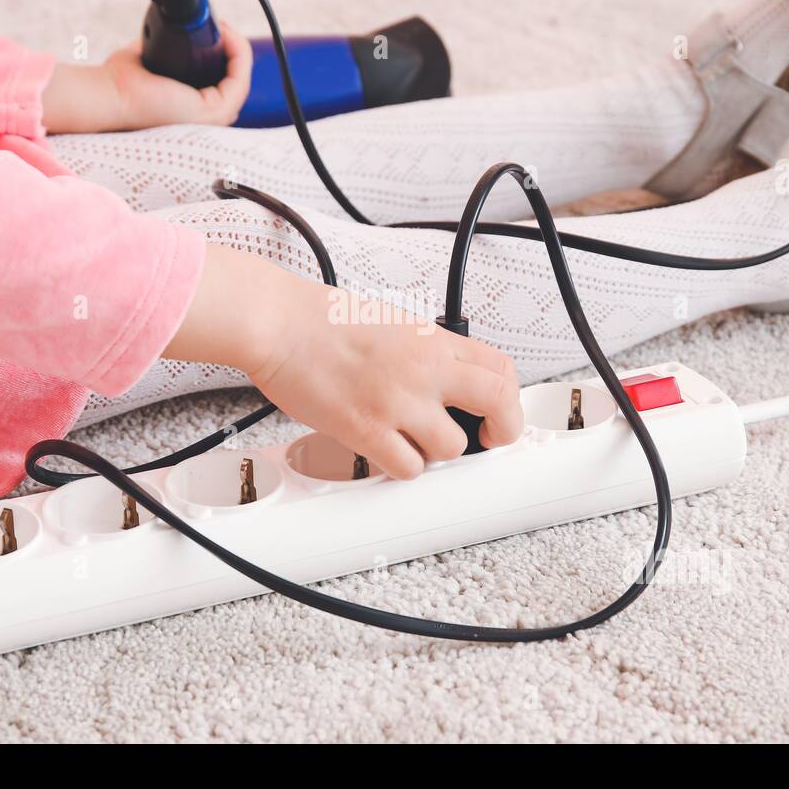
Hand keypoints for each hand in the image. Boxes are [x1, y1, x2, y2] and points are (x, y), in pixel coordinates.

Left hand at [41, 22, 252, 133]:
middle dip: (231, 48)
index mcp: (194, 111)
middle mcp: (208, 119)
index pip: (221, 81)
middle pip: (233, 79)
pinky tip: (228, 34)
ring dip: (237, 47)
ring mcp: (214, 118)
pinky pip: (240, 78)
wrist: (112, 95)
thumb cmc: (123, 83)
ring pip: (240, 77)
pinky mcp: (215, 110)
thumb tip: (168, 29)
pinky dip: (240, 53)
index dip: (222, 52)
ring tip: (223, 26)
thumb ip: (162, 50)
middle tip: (219, 24)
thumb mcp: (150, 60)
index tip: (213, 28)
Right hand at [163, 245, 523, 479]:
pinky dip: (401, 466)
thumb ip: (428, 352)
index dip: (508, 398)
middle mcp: (424, 369)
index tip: (498, 411)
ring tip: (411, 439)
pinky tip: (385, 451)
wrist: (280, 324)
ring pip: (452, 448)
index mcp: (433, 340)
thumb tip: (451, 381)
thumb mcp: (394, 322)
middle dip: (501, 431)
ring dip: (436, 451)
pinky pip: (408, 468)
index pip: (501, 368)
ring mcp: (398, 402)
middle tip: (488, 440)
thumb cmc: (323, 321)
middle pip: (499, 405)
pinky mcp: (368, 430)